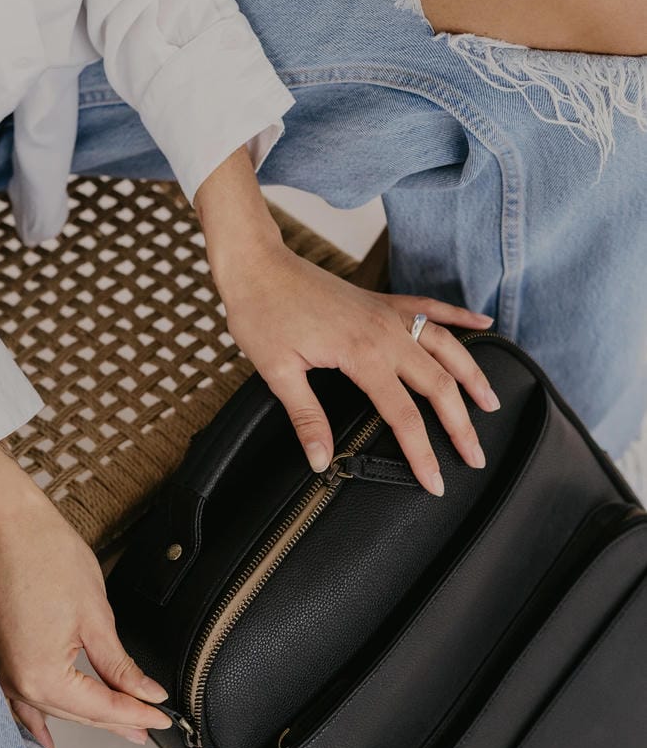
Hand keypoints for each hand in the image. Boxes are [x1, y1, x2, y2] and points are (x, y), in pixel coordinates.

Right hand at [0, 444, 172, 747]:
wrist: (15, 528)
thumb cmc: (51, 559)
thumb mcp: (97, 618)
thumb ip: (120, 666)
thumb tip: (146, 694)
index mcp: (44, 674)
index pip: (102, 706)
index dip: (137, 713)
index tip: (163, 718)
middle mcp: (19, 681)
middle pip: (79, 713)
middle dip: (117, 719)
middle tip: (149, 725)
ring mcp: (5, 671)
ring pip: (54, 708)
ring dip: (87, 717)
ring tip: (120, 727)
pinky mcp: (2, 658)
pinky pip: (22, 701)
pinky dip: (38, 718)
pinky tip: (46, 735)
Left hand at [195, 149, 499, 495]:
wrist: (256, 264)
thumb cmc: (262, 313)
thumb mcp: (278, 371)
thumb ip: (306, 418)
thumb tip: (320, 460)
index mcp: (361, 354)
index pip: (404, 415)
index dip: (423, 453)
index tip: (436, 482)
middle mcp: (385, 332)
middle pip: (438, 384)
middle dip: (461, 424)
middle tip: (476, 457)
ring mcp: (388, 313)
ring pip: (445, 345)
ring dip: (472, 375)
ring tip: (492, 402)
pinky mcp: (382, 300)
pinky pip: (431, 308)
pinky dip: (461, 316)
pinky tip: (485, 323)